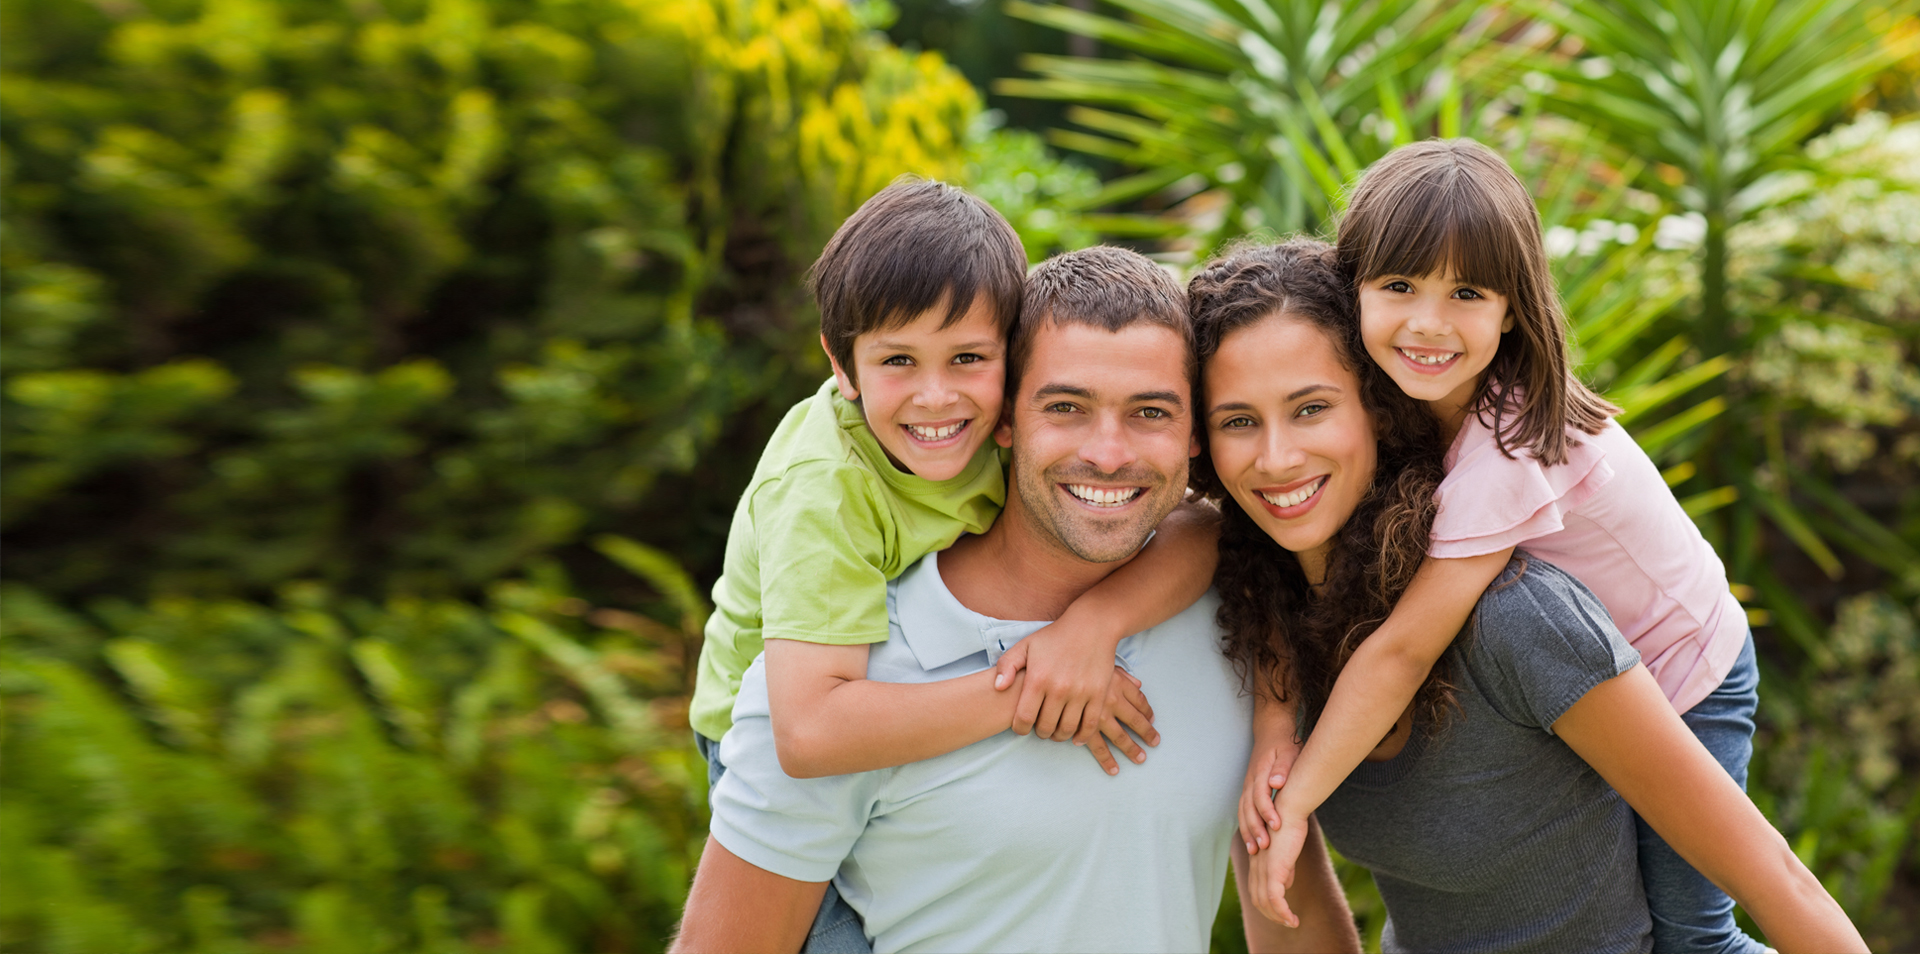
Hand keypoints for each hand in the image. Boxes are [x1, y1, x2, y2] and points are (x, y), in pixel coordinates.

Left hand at [991, 617, 1120, 741]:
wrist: (1090, 626)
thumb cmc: (1054, 637)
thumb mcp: (1026, 646)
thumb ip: (1007, 665)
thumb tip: (998, 687)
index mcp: (1038, 679)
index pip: (1024, 718)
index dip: (1020, 729)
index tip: (1021, 728)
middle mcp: (1059, 689)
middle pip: (1045, 728)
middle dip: (1040, 732)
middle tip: (1040, 728)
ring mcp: (1081, 693)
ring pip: (1067, 729)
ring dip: (1059, 736)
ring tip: (1055, 731)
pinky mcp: (1099, 694)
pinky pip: (1090, 725)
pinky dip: (1081, 737)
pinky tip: (1075, 736)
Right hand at [1081, 667, 1158, 774]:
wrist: (1049, 669)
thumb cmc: (1074, 661)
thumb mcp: (1100, 662)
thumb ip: (1121, 673)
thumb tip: (1138, 682)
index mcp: (1117, 683)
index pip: (1139, 699)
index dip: (1147, 710)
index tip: (1152, 718)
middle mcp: (1112, 700)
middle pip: (1135, 720)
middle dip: (1146, 733)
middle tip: (1154, 743)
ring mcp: (1098, 715)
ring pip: (1119, 736)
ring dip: (1131, 749)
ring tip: (1140, 758)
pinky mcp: (1083, 727)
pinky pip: (1098, 747)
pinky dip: (1106, 758)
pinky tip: (1113, 768)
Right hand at [1238, 736, 1302, 853]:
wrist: (1271, 733)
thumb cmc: (1285, 745)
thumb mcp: (1289, 752)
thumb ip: (1283, 768)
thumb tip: (1276, 783)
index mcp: (1260, 773)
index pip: (1260, 796)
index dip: (1267, 812)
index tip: (1277, 826)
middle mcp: (1250, 782)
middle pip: (1248, 808)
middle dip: (1255, 828)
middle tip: (1264, 847)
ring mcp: (1246, 787)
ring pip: (1242, 812)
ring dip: (1247, 831)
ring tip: (1254, 851)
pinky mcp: (1248, 792)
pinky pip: (1243, 811)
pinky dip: (1245, 827)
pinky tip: (1251, 842)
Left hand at [1247, 811, 1309, 927]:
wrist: (1289, 809)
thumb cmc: (1290, 825)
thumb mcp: (1286, 851)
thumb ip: (1284, 869)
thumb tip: (1286, 885)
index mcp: (1257, 861)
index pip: (1256, 890)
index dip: (1267, 904)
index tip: (1281, 913)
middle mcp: (1256, 866)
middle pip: (1258, 899)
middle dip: (1271, 915)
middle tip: (1287, 922)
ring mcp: (1263, 868)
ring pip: (1265, 902)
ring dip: (1278, 917)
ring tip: (1292, 923)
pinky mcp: (1274, 869)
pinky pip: (1275, 898)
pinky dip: (1282, 912)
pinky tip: (1292, 919)